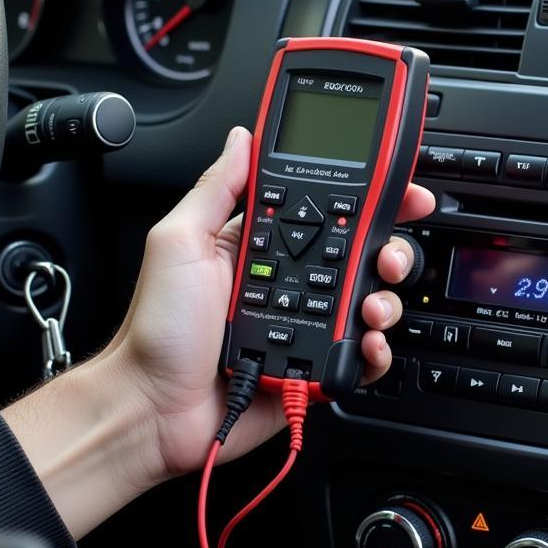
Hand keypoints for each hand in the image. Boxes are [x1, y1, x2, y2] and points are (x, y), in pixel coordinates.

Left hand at [3, 126, 433, 539]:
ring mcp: (306, 328)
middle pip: (361, 258)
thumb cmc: (156, 329)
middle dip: (389, 251)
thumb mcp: (178, 242)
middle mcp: (290, 285)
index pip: (327, 214)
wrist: (151, 409)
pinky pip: (359, 358)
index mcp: (263, 248)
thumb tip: (241, 139)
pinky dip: (374, 352)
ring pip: (369, 304)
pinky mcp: (313, 369)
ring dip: (384, 300)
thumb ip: (216, 189)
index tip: (397, 191)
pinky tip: (365, 345)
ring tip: (371, 307)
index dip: (368, 201)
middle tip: (387, 255)